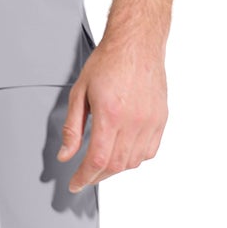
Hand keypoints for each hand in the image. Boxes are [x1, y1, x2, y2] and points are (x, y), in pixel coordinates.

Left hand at [57, 35, 167, 192]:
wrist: (137, 44)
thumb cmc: (109, 62)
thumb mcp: (79, 92)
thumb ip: (72, 128)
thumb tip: (65, 155)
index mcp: (111, 114)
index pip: (97, 160)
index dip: (84, 177)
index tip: (76, 184)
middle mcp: (133, 121)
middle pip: (115, 166)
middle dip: (97, 176)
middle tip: (85, 176)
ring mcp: (150, 121)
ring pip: (133, 162)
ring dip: (115, 169)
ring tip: (102, 165)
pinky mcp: (161, 119)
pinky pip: (149, 151)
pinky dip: (135, 159)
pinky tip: (123, 153)